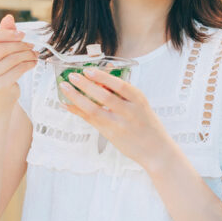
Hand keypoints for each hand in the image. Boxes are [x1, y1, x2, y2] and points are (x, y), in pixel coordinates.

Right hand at [0, 15, 38, 111]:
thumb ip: (2, 35)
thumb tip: (9, 17)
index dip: (5, 33)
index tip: (21, 33)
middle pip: (1, 48)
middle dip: (20, 44)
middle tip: (31, 44)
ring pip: (12, 59)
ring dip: (27, 54)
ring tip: (34, 54)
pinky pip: (18, 69)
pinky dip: (28, 64)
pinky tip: (33, 62)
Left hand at [59, 67, 175, 171]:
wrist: (156, 150)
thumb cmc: (147, 124)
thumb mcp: (140, 104)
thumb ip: (123, 91)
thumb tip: (103, 74)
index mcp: (139, 100)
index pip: (120, 85)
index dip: (103, 77)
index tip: (89, 70)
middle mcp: (129, 112)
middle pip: (104, 96)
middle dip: (86, 85)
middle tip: (72, 76)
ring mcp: (119, 124)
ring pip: (94, 110)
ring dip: (77, 97)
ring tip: (65, 87)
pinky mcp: (110, 135)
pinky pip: (90, 120)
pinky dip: (77, 111)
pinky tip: (67, 104)